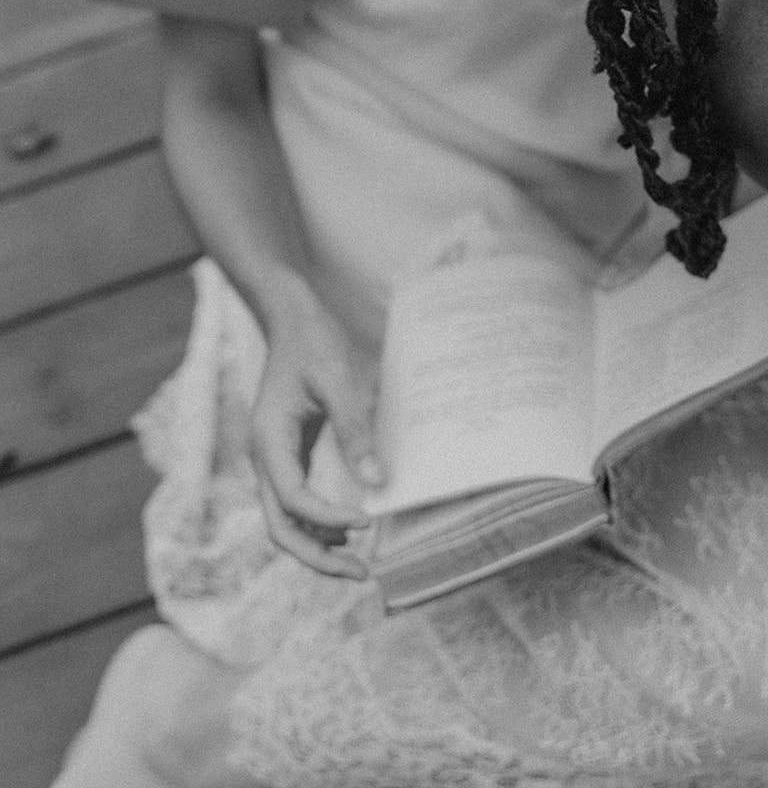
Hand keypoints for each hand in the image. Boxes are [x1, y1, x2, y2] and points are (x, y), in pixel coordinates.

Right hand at [251, 298, 386, 578]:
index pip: (293, 501)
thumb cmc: (313, 343)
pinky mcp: (286, 456)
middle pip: (280, 529)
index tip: (368, 524)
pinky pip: (295, 503)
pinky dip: (318, 523)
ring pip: (285, 522)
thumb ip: (354, 432)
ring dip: (318, 546)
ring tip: (360, 563)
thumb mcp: (337, 382)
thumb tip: (377, 482)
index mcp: (269, 442)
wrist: (291, 319)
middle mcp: (264, 459)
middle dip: (318, 558)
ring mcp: (272, 460)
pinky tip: (348, 528)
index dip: (329, 519)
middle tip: (362, 574)